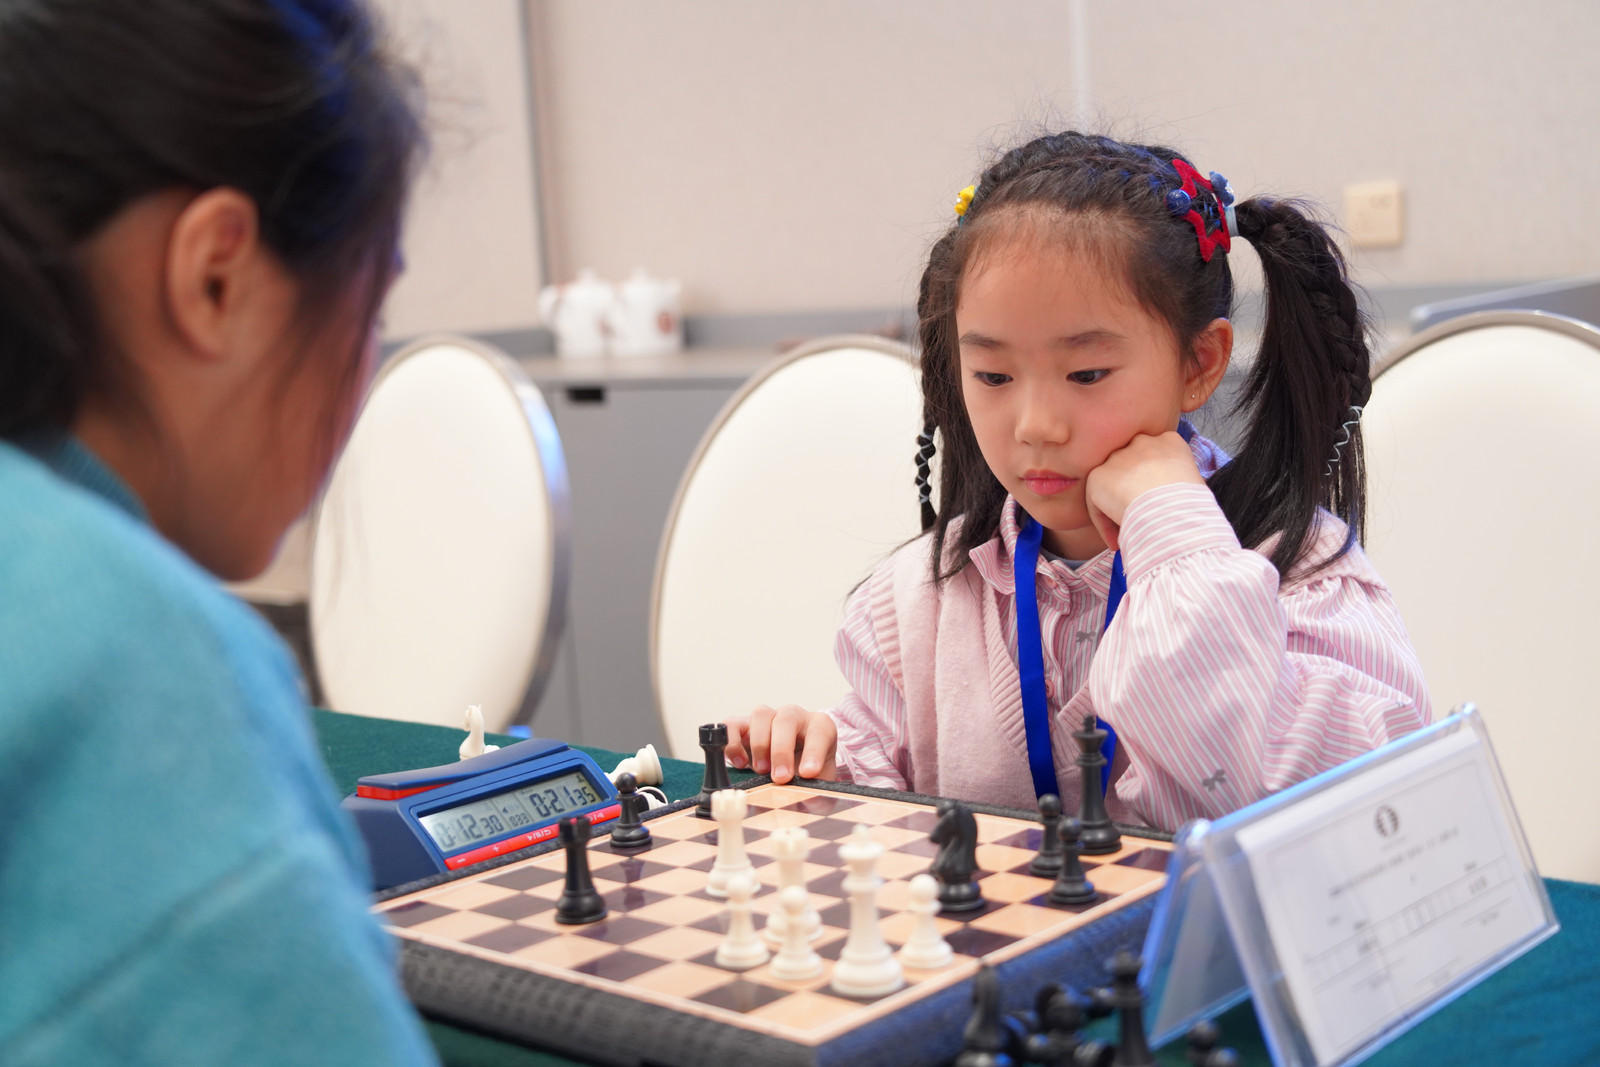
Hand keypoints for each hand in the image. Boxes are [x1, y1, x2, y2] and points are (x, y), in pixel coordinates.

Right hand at [723, 705, 837, 782]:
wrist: (792, 769)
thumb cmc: (808, 773)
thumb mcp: (819, 784)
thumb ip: (816, 793)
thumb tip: (806, 805)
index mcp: (820, 727)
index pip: (819, 731)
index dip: (813, 752)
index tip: (808, 774)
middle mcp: (794, 716)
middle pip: (786, 718)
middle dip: (782, 750)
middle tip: (780, 778)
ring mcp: (768, 718)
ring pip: (761, 715)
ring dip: (759, 744)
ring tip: (761, 770)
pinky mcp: (743, 725)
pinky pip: (732, 725)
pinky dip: (733, 743)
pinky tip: (740, 764)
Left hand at [1084, 432, 1203, 550]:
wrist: (1171, 513)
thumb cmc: (1191, 506)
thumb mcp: (1195, 486)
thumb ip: (1177, 482)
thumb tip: (1168, 501)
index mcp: (1169, 441)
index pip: (1157, 456)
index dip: (1154, 482)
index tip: (1158, 504)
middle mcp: (1142, 443)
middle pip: (1132, 465)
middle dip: (1132, 488)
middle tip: (1139, 516)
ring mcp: (1117, 458)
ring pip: (1112, 484)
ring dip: (1116, 506)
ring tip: (1127, 533)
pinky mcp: (1097, 476)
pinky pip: (1097, 503)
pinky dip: (1104, 524)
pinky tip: (1116, 542)